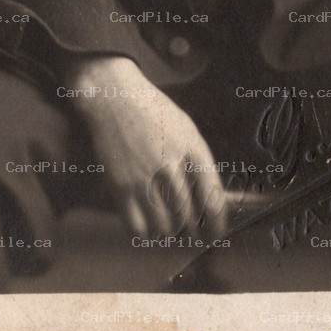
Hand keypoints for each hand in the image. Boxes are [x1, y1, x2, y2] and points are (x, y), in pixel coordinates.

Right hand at [68, 55, 227, 238]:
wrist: (113, 97)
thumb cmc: (153, 112)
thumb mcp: (185, 128)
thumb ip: (199, 162)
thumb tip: (212, 201)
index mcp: (192, 147)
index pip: (212, 198)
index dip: (217, 223)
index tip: (215, 232)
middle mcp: (170, 163)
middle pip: (188, 216)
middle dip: (192, 231)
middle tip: (190, 234)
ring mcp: (144, 175)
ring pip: (164, 226)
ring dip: (169, 232)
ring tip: (169, 228)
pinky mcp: (120, 185)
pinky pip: (138, 227)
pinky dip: (145, 233)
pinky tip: (147, 225)